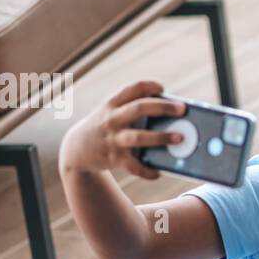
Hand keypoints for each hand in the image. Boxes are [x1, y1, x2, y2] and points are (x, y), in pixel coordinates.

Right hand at [61, 80, 185, 179]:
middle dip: (162, 107)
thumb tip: (170, 111)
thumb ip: (133, 108)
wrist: (77, 150)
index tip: (162, 88)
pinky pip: (134, 166)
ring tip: (179, 138)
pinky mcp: (115, 159)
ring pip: (138, 137)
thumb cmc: (106, 127)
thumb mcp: (112, 112)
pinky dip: (147, 171)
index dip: (148, 86)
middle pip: (138, 109)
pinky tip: (158, 172)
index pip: (131, 89)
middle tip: (182, 109)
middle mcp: (112, 120)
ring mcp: (113, 140)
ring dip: (161, 137)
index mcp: (112, 105)